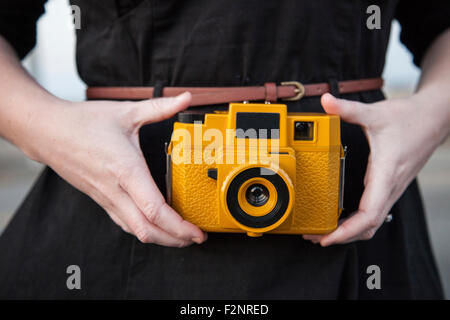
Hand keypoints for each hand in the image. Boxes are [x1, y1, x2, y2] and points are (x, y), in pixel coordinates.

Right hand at [22, 92, 206, 246]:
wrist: (46, 132)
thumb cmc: (83, 122)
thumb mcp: (126, 112)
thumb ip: (159, 107)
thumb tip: (186, 98)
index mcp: (126, 170)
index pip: (154, 210)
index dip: (178, 226)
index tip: (197, 233)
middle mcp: (116, 190)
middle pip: (148, 230)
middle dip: (175, 239)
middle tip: (197, 238)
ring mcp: (106, 198)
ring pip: (135, 231)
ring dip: (161, 238)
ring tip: (181, 236)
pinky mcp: (101, 199)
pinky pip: (124, 222)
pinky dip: (144, 230)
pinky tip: (155, 226)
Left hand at [303, 92, 448, 245]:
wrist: (435, 118)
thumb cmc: (409, 118)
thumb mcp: (375, 113)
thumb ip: (348, 109)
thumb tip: (325, 101)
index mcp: (386, 174)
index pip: (369, 214)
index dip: (348, 231)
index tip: (328, 238)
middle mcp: (390, 187)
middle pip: (369, 226)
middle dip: (343, 237)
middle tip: (316, 237)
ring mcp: (391, 188)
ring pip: (373, 222)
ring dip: (350, 232)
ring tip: (325, 232)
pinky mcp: (389, 185)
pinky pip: (374, 211)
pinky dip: (357, 221)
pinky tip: (341, 218)